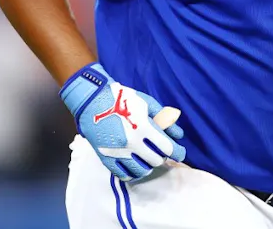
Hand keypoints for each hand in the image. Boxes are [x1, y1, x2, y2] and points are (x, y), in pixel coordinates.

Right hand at [60, 63, 185, 181]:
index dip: (178, 152)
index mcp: (143, 127)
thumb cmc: (122, 98)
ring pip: (141, 170)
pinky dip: (132, 173)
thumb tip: (178, 134)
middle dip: (162, 157)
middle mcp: (132, 142)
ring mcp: (118, 152)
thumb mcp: (147, 103)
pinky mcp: (106, 157)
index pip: (167, 147)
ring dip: (148, 166)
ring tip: (148, 159)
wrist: (92, 100)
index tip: (180, 153)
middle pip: (155, 160)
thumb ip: (164, 118)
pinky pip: (123, 174)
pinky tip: (135, 166)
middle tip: (160, 151)